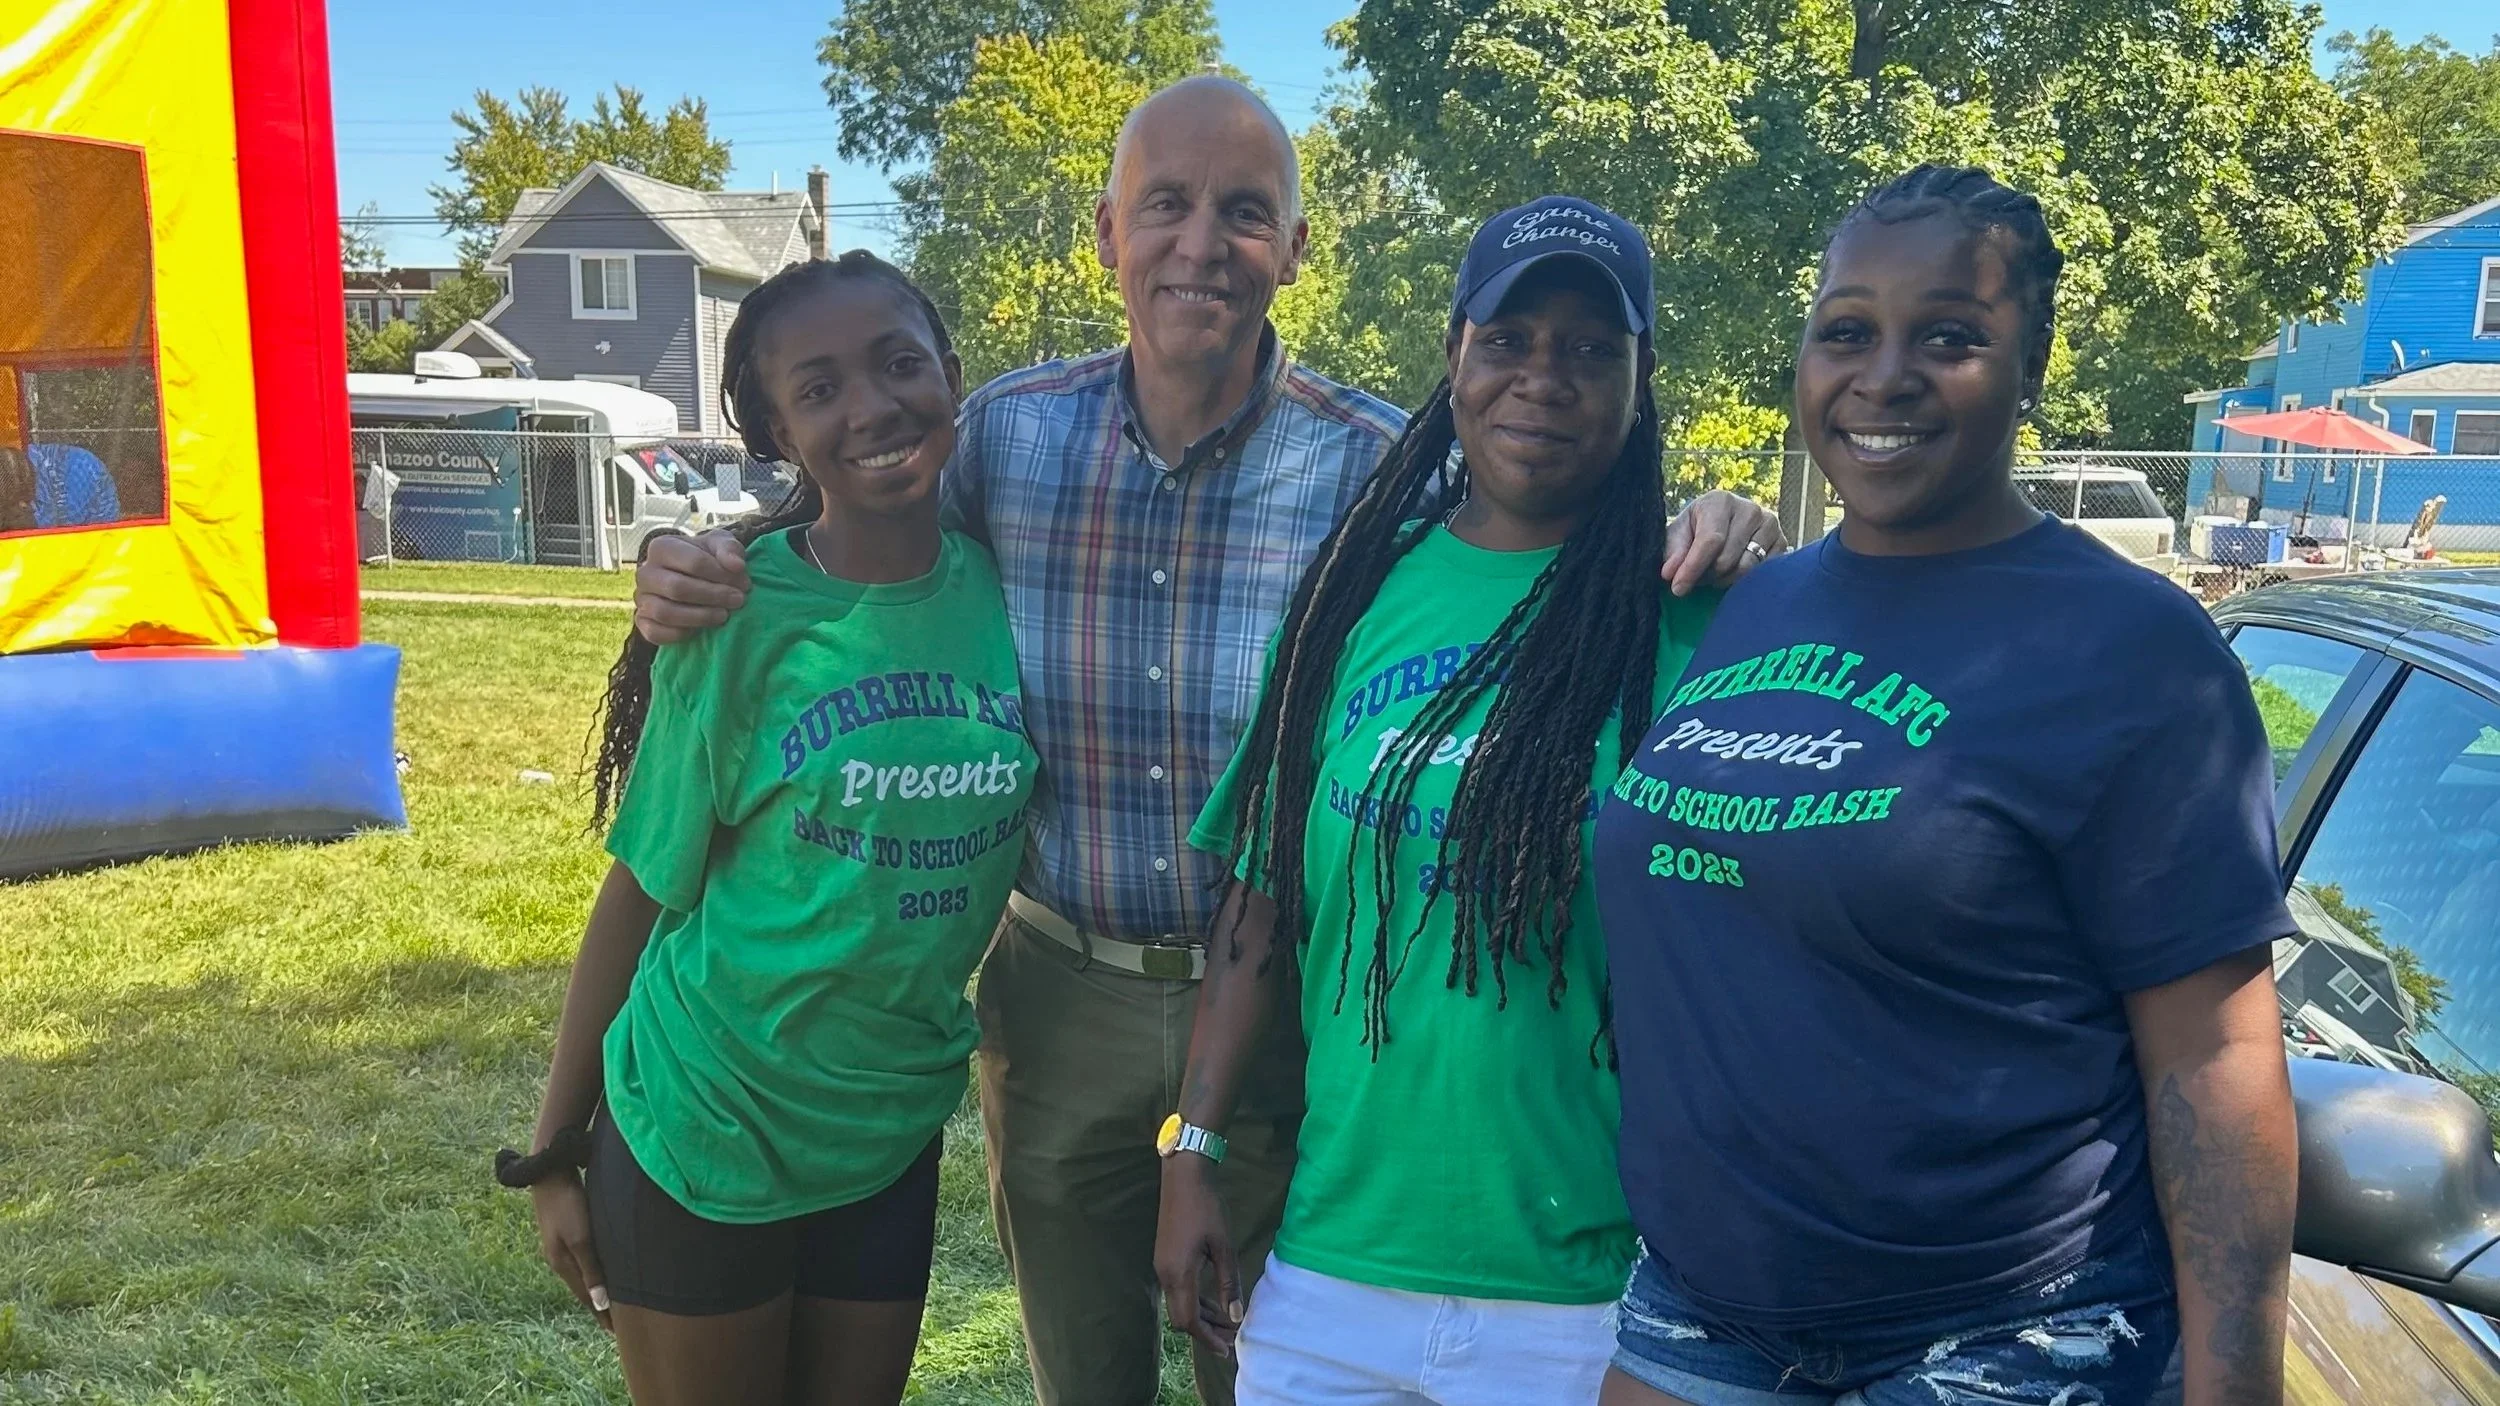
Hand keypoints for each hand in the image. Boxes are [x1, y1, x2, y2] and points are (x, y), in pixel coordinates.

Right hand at [531, 1173, 612, 1330]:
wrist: (549, 1170)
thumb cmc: (568, 1203)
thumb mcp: (581, 1239)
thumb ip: (591, 1270)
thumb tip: (600, 1302)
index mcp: (562, 1263)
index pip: (586, 1297)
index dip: (602, 1314)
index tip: (616, 1332)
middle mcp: (560, 1258)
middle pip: (584, 1289)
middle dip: (600, 1307)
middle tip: (616, 1324)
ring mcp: (561, 1244)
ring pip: (584, 1274)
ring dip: (597, 1289)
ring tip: (611, 1303)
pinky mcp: (567, 1230)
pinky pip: (584, 1260)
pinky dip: (594, 1272)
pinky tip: (601, 1271)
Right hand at [633, 530, 750, 643]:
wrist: (692, 577)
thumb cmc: (707, 558)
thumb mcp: (721, 545)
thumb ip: (729, 549)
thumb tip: (736, 565)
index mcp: (662, 547)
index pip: (694, 562)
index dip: (723, 575)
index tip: (743, 584)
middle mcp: (645, 572)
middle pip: (678, 588)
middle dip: (714, 596)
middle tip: (738, 600)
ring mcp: (641, 598)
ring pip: (665, 612)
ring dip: (700, 617)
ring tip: (724, 615)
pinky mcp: (642, 621)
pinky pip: (654, 633)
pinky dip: (680, 634)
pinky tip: (702, 630)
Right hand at [1155, 1156, 1241, 1358]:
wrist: (1183, 1177)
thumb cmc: (1206, 1208)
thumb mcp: (1224, 1246)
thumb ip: (1228, 1283)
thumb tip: (1236, 1316)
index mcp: (1178, 1274)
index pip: (1189, 1320)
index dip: (1207, 1338)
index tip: (1226, 1350)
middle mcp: (1165, 1275)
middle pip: (1182, 1317)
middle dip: (1206, 1332)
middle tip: (1231, 1340)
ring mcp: (1163, 1266)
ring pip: (1180, 1304)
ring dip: (1203, 1317)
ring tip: (1228, 1324)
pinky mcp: (1166, 1258)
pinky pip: (1179, 1290)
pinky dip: (1197, 1301)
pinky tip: (1215, 1303)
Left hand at [1661, 490, 1786, 596]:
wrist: (1724, 525)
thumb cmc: (1696, 530)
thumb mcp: (1678, 536)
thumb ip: (1673, 553)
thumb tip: (1670, 573)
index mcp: (1720, 501)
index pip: (1710, 540)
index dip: (1693, 568)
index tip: (1678, 588)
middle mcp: (1750, 509)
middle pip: (1727, 559)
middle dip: (1707, 576)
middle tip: (1698, 578)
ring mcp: (1770, 525)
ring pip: (1746, 569)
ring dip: (1724, 580)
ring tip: (1714, 574)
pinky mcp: (1783, 542)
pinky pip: (1763, 573)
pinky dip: (1744, 581)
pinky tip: (1733, 574)